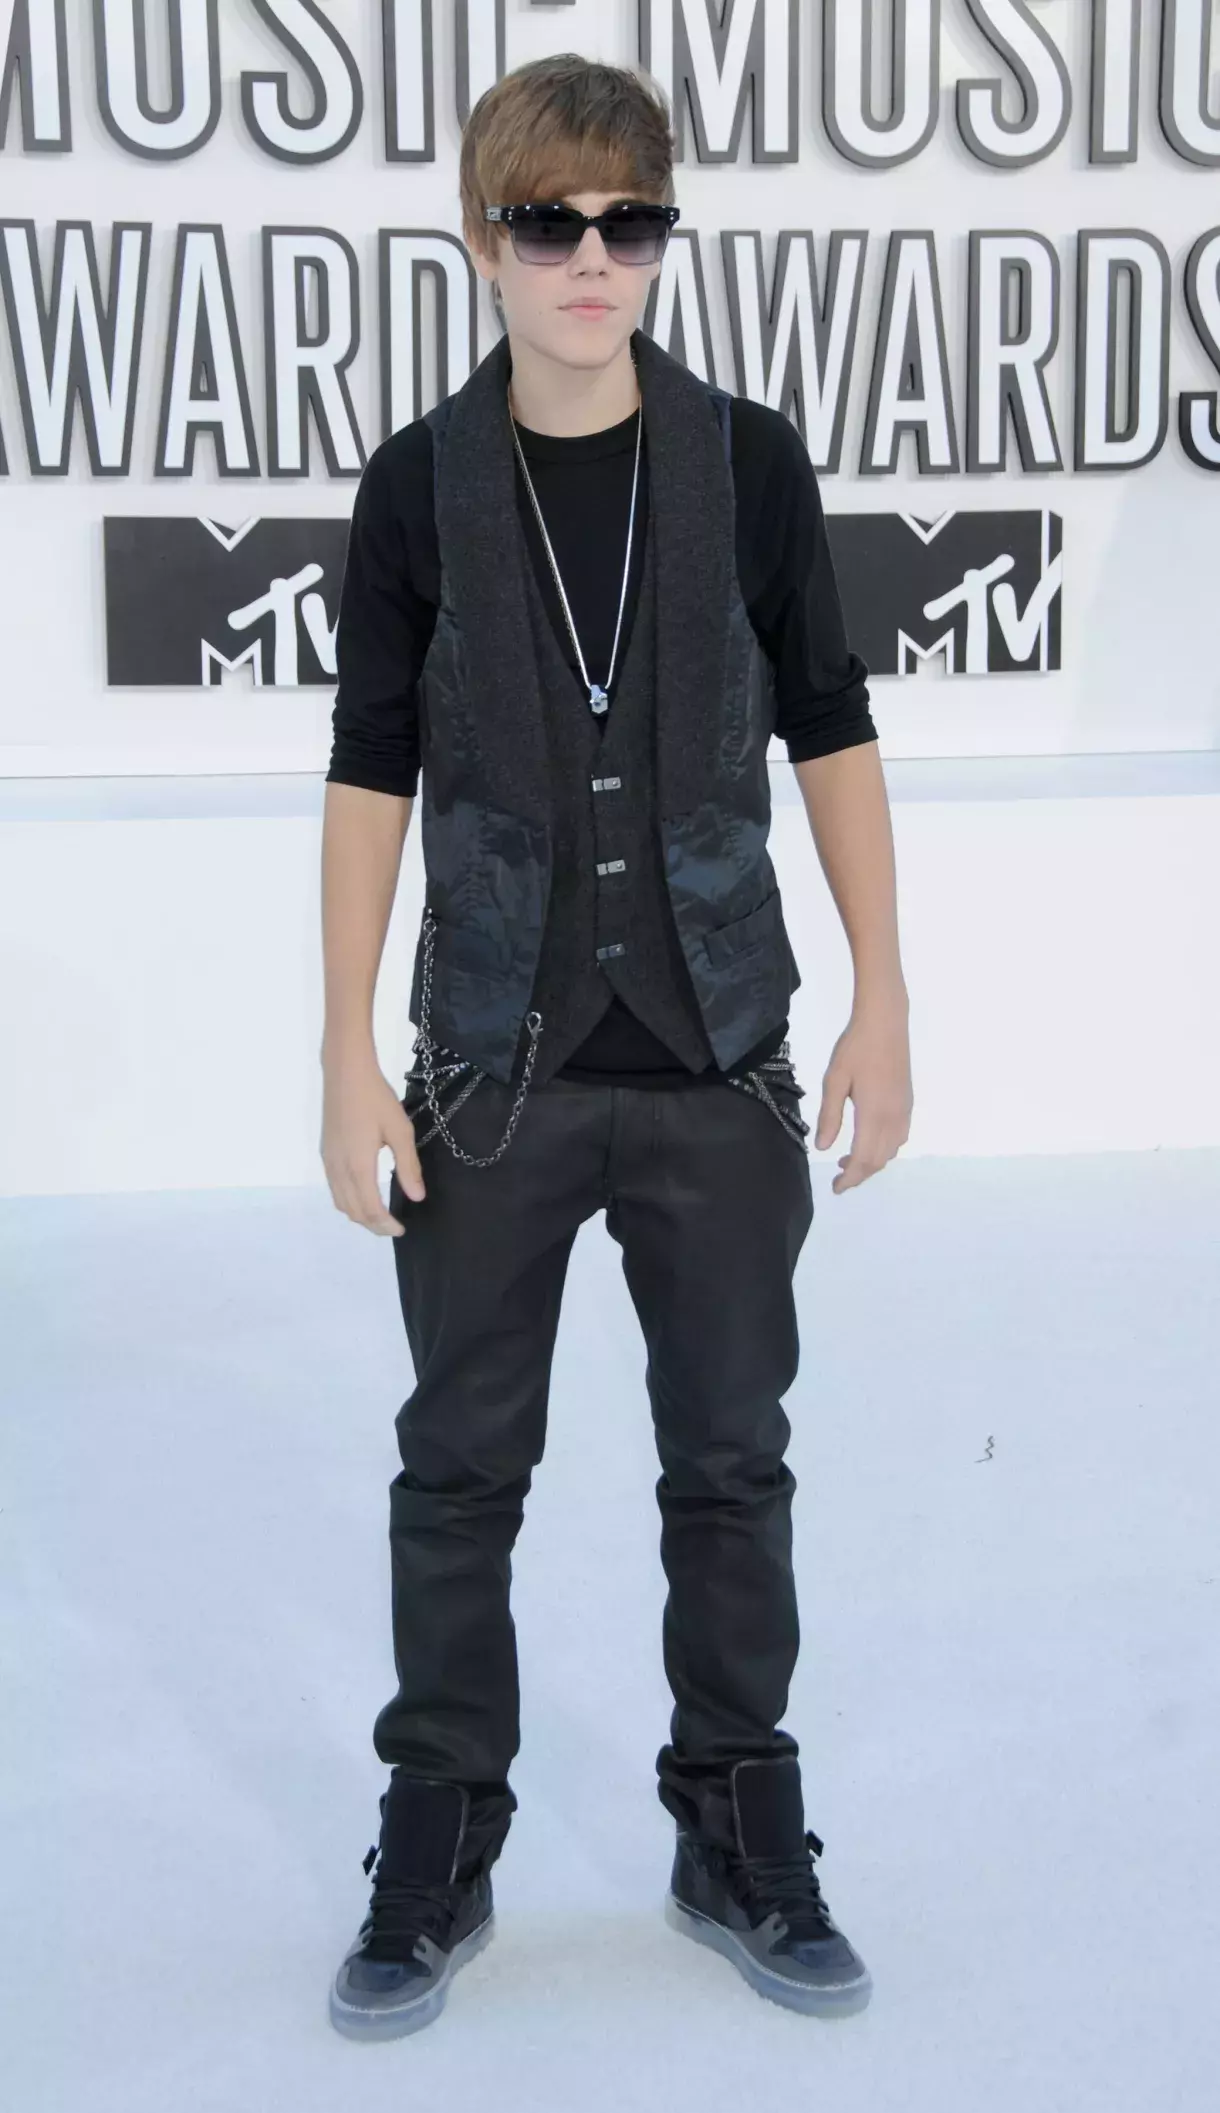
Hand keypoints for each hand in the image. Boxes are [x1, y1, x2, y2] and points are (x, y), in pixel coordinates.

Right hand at [321, 1054, 425, 1233]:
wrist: (345, 1072)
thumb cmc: (376, 1099)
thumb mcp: (400, 1130)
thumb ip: (408, 1166)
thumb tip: (416, 1197)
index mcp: (358, 1166)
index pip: (370, 1209)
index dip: (384, 1225)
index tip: (401, 1229)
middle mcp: (339, 1169)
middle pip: (353, 1211)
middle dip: (372, 1225)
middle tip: (392, 1228)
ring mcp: (329, 1161)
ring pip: (340, 1202)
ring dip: (359, 1214)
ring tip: (379, 1216)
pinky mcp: (326, 1153)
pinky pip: (334, 1188)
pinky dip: (348, 1201)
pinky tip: (363, 1194)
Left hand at [813, 990, 912, 1193]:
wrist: (886, 1022)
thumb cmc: (856, 1048)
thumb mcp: (834, 1080)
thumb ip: (829, 1116)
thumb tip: (823, 1147)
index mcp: (874, 1115)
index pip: (864, 1158)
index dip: (850, 1178)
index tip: (836, 1188)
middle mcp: (894, 1118)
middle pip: (879, 1160)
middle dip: (860, 1174)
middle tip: (839, 1179)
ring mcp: (904, 1110)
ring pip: (892, 1150)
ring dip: (872, 1162)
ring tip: (848, 1160)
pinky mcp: (908, 1102)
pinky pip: (899, 1137)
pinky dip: (884, 1149)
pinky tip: (868, 1141)